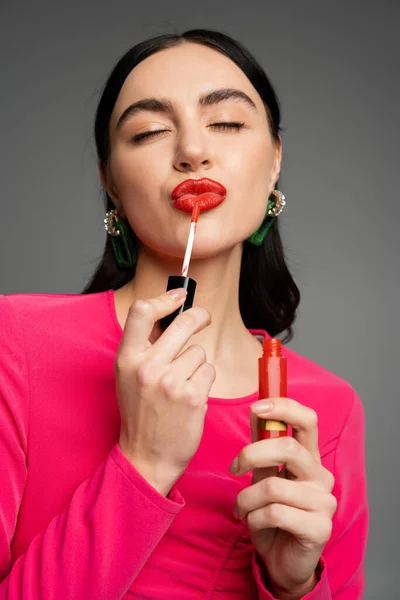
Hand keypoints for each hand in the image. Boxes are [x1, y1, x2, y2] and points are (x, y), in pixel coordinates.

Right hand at [115, 288, 215, 495]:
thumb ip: (147, 346)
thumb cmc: (140, 412)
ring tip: (182, 385)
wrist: (146, 457)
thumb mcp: (130, 375)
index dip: (165, 298)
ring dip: (197, 364)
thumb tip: (173, 311)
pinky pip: (209, 371)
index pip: (142, 311)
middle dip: (199, 316)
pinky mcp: (191, 396)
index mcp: (126, 358)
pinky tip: (191, 397)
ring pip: (199, 351)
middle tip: (203, 318)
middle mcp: (146, 366)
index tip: (179, 295)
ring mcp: (170, 381)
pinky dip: (204, 381)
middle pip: (183, 322)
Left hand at [230, 397, 336, 597]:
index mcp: (309, 458)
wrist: (282, 561)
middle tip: (234, 468)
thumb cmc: (272, 514)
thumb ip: (263, 446)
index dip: (283, 407)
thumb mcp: (264, 475)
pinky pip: (274, 513)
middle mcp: (321, 476)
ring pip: (272, 486)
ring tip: (242, 509)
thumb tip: (257, 410)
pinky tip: (253, 523)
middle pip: (287, 448)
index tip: (256, 407)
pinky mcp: (319, 528)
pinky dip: (253, 518)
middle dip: (251, 454)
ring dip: (246, 498)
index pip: (308, 420)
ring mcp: (324, 502)